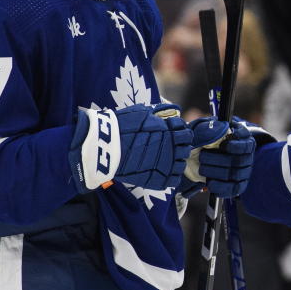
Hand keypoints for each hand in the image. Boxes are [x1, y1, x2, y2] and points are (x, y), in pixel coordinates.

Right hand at [69, 103, 191, 192]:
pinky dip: (170, 176)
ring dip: (175, 162)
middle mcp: (171, 147)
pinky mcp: (158, 179)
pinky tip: (161, 172)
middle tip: (168, 148)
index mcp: (169, 130)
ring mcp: (165, 164)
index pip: (186, 133)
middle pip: (186, 148)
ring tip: (163, 160)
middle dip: (179, 147)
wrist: (104, 146)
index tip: (172, 135)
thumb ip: (157, 112)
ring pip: (181, 164)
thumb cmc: (120, 126)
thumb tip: (168, 110)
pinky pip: (174, 179)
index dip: (180, 133)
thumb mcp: (140, 112)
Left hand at [185, 117, 256, 198]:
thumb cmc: (212, 138)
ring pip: (234, 175)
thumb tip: (215, 127)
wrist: (213, 153)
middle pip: (238, 161)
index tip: (222, 145)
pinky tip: (209, 183)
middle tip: (202, 156)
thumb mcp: (212, 128)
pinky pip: (233, 189)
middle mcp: (248, 157)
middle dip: (218, 160)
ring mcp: (245, 172)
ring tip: (202, 168)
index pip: (246, 145)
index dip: (235, 146)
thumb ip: (213, 127)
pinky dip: (221, 187)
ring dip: (216, 172)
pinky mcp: (239, 185)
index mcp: (246, 141)